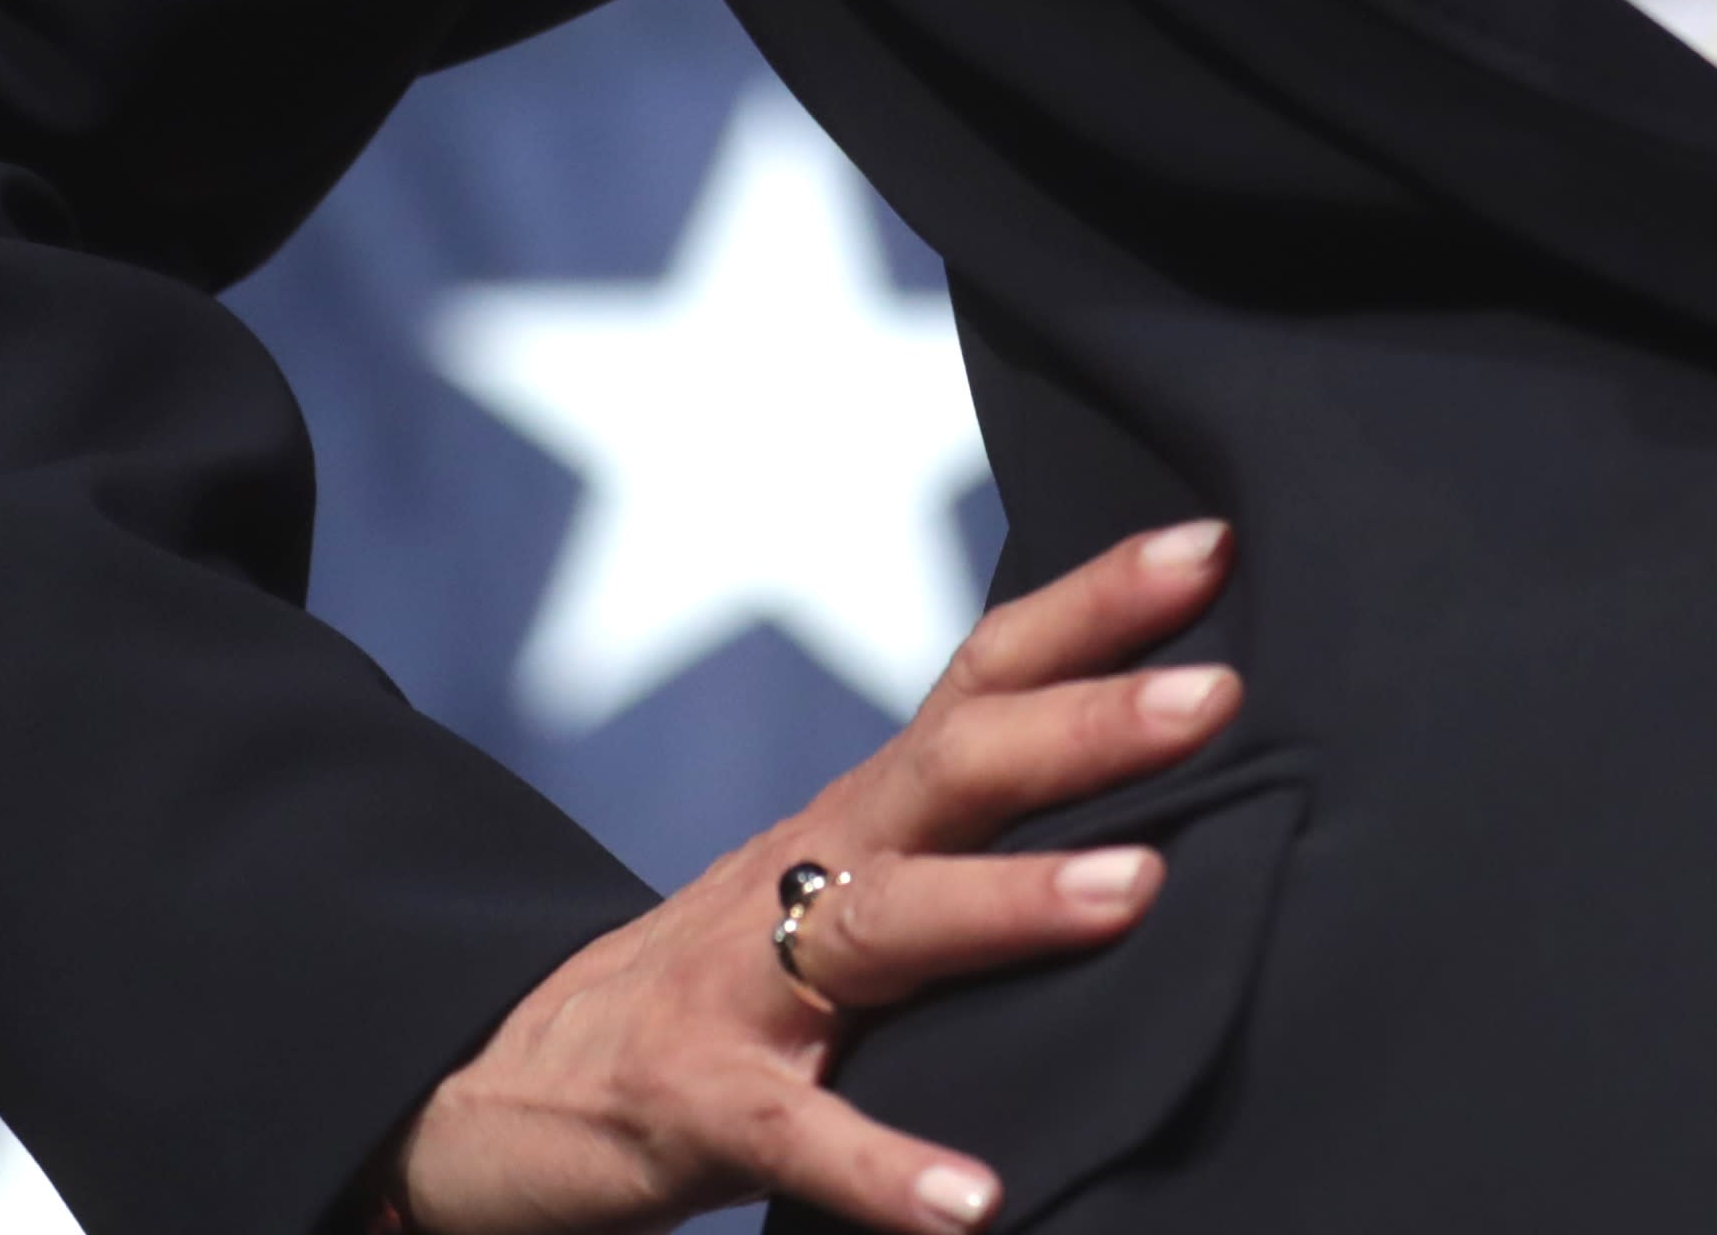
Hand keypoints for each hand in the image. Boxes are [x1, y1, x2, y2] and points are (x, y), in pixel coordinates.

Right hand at [384, 520, 1241, 1232]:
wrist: (500, 1086)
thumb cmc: (722, 983)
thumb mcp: (840, 885)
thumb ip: (963, 845)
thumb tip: (1164, 810)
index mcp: (861, 813)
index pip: (981, 678)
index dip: (1090, 609)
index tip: (1213, 548)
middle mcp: (809, 869)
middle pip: (951, 768)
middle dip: (1083, 726)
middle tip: (1215, 694)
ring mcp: (744, 985)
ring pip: (884, 922)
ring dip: (1011, 902)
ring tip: (1139, 889)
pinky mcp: (697, 1105)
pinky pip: (798, 1135)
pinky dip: (883, 1167)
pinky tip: (971, 1203)